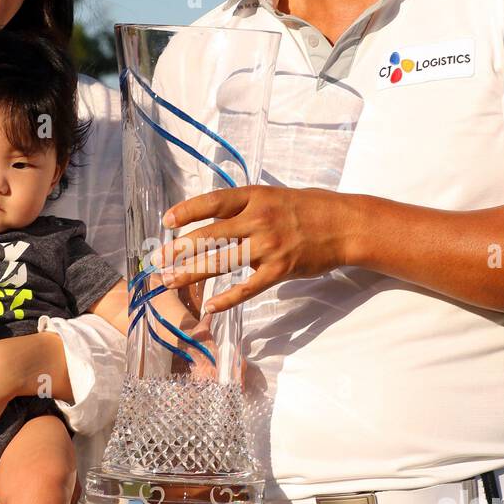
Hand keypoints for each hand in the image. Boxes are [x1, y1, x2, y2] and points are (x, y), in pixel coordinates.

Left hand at [155, 186, 352, 313]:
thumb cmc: (309, 208)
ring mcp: (269, 245)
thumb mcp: (274, 196)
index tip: (167, 222)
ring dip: (192, 273)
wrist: (345, 225)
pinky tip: (211, 307)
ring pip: (222, 261)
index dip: (187, 211)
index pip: (213, 202)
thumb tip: (214, 219)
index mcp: (255, 197)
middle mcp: (258, 219)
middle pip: (209, 235)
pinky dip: (228, 298)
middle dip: (179, 249)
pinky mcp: (280, 269)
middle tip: (157, 261)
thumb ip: (245, 206)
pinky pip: (248, 287)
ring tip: (170, 282)